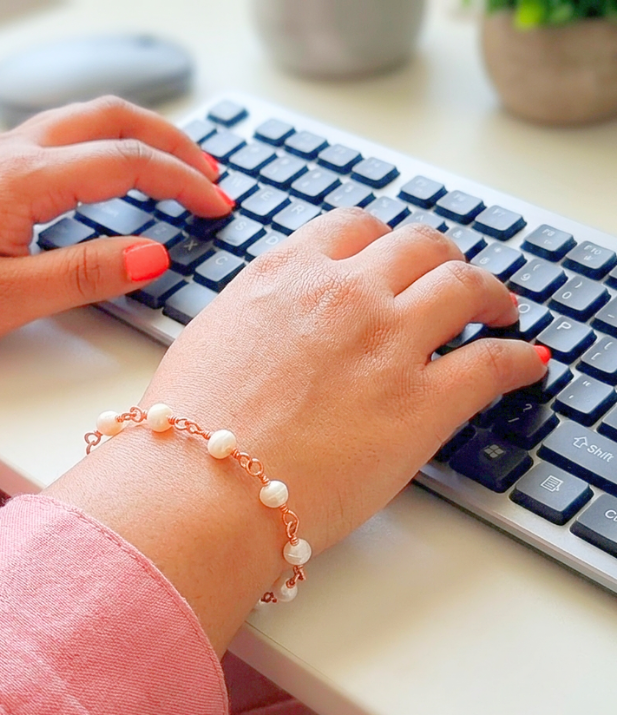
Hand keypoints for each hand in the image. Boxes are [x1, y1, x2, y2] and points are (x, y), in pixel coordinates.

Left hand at [0, 96, 231, 355]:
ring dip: (136, 136)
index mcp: (24, 181)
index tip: (218, 206)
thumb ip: (86, 273)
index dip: (182, 183)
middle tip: (209, 174)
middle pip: (110, 118)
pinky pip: (55, 137)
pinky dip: (100, 145)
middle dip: (170, 140)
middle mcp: (10, 154)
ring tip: (171, 167)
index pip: (127, 163)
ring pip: (82, 120)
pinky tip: (103, 173)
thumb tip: (153, 254)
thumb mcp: (8, 297)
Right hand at [143, 209, 546, 550]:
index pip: (353, 229)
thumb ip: (255, 314)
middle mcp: (344, 293)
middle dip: (441, 257)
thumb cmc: (189, 427)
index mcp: (287, 274)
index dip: (382, 241)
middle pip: (418, 247)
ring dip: (489, 292)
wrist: (201, 486)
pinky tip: (525, 363)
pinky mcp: (421, 402)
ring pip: (464, 286)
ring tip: (499, 307)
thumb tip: (273, 321)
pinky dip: (516, 360)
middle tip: (451, 276)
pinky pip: (491, 364)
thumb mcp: (208, 340)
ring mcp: (388, 342)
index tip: (393, 258)